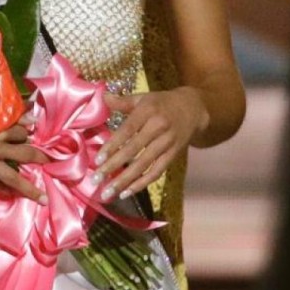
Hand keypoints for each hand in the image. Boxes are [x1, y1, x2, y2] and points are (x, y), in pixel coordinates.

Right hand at [0, 117, 48, 202]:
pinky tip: (13, 195)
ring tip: (42, 199)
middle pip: (23, 153)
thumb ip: (5, 118)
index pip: (18, 131)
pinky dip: (5, 190)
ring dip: (28, 188)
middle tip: (51, 162)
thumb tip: (30, 119)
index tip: (34, 129)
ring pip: (12, 178)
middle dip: (39, 157)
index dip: (26, 130)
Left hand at [93, 88, 209, 200]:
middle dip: (113, 166)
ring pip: (144, 165)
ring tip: (108, 192)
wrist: (193, 109)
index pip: (127, 130)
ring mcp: (167, 143)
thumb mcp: (143, 98)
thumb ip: (122, 101)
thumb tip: (101, 97)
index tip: (98, 159)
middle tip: (96, 179)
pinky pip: (157, 172)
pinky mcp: (173, 155)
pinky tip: (126, 191)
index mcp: (148, 111)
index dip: (112, 145)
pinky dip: (142, 183)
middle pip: (133, 150)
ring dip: (125, 180)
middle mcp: (158, 127)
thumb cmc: (162, 103)